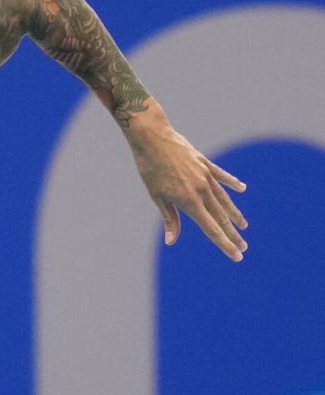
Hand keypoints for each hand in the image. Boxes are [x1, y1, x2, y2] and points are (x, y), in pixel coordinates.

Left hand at [130, 119, 247, 260]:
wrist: (153, 138)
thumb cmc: (150, 169)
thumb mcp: (157, 196)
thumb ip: (169, 219)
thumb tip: (172, 241)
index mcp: (189, 202)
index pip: (211, 229)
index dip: (225, 244)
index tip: (236, 256)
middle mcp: (202, 190)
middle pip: (221, 217)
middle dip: (233, 234)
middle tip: (243, 247)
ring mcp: (206, 175)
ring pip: (224, 199)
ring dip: (234, 214)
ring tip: (244, 226)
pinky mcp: (205, 163)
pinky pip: (222, 176)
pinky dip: (232, 183)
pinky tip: (241, 189)